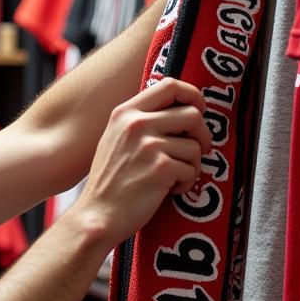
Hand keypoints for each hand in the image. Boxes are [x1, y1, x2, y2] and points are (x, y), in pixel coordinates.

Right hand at [74, 77, 210, 241]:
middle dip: (202, 135)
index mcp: (125, 113)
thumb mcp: (115, 139)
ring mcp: (149, 146)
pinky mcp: (161, 169)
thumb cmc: (110, 182)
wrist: (97, 215)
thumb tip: (181, 111)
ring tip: (174, 178)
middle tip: (197, 151)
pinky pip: (192, 170)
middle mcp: (137, 124)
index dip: (193, 95)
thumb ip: (140, 121)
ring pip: (195, 146)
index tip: (198, 110)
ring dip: (192, 165)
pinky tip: (169, 190)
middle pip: (193, 114)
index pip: (170, 85)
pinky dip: (186, 184)